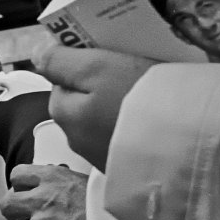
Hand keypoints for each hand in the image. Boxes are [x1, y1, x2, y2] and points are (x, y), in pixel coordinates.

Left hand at [0, 165, 87, 219]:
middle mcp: (42, 199)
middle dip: (17, 214)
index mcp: (53, 177)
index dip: (23, 187)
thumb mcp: (90, 182)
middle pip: (7, 205)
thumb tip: (55, 183)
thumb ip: (65, 182)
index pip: (18, 175)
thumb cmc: (112, 207)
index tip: (31, 194)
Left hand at [33, 46, 157, 171]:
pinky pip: (121, 136)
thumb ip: (62, 62)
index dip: (84, 62)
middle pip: (81, 101)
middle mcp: (73, 138)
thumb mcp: (96, 68)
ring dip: (116, 105)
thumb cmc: (138, 99)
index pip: (62, 79)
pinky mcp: (122, 165)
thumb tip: (37, 54)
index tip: (110, 53)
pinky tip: (152, 117)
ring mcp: (97, 155)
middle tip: (132, 70)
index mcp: (62, 112)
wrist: (183, 144)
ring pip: (101, 119)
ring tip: (146, 94)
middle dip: (100, 85)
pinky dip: (131, 125)